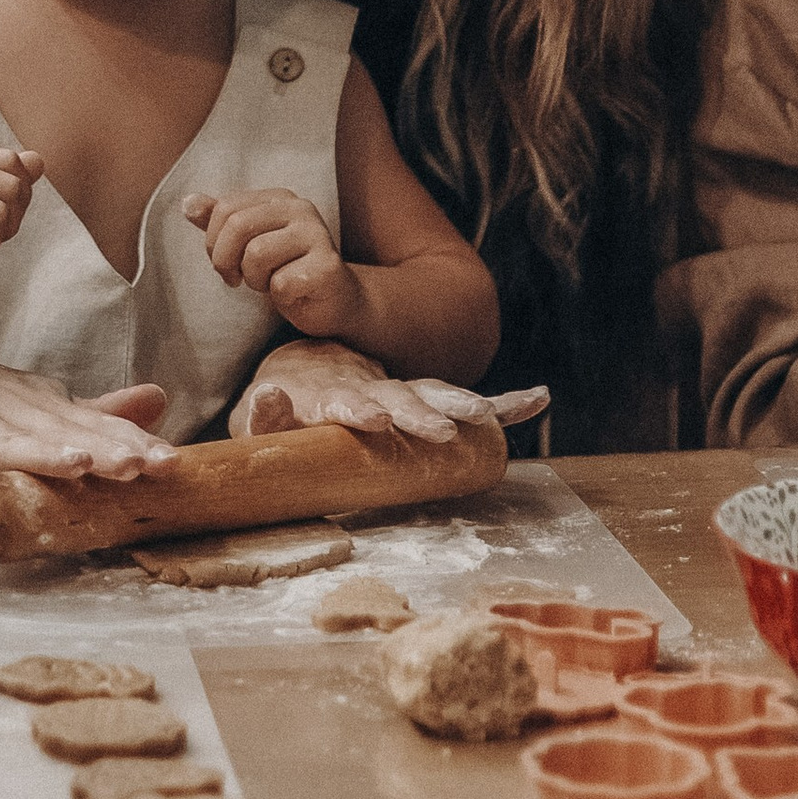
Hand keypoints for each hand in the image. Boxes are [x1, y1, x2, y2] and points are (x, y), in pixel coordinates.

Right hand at [0, 331, 175, 480]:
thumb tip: (160, 401)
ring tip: (78, 462)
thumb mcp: (46, 403)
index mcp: (48, 411)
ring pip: (14, 442)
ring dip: (44, 452)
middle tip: (141, 464)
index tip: (171, 461)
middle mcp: (19, 415)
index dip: (133, 445)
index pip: (98, 429)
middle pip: (64, 436)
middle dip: (103, 450)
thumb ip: (99, 414)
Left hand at [184, 186, 360, 336]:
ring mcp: (318, 235)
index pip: (226, 208)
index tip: (225, 263)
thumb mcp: (249, 242)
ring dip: (255, 279)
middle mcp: (301, 209)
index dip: (213, 241)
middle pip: (238, 226)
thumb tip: (187, 203)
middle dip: (226, 261)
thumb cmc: (287, 270)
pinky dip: (278, 296)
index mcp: (279, 197)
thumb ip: (220, 221)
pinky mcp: (327, 267)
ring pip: (257, 254)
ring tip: (269, 283)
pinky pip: (281, 283)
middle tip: (236, 279)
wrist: (333, 302)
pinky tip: (293, 294)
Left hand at [232, 342, 497, 446]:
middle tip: (439, 429)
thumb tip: (267, 397)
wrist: (303, 369)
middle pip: (399, 399)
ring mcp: (399, 393)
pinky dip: (503, 403)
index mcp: (328, 396)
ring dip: (459, 404)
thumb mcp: (259, 416)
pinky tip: (538, 398)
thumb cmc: (281, 405)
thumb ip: (263, 415)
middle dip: (419, 414)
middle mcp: (371, 390)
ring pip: (433, 394)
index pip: (344, 403)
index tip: (374, 419)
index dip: (358, 410)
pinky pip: (466, 403)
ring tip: (484, 415)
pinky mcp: (419, 401)